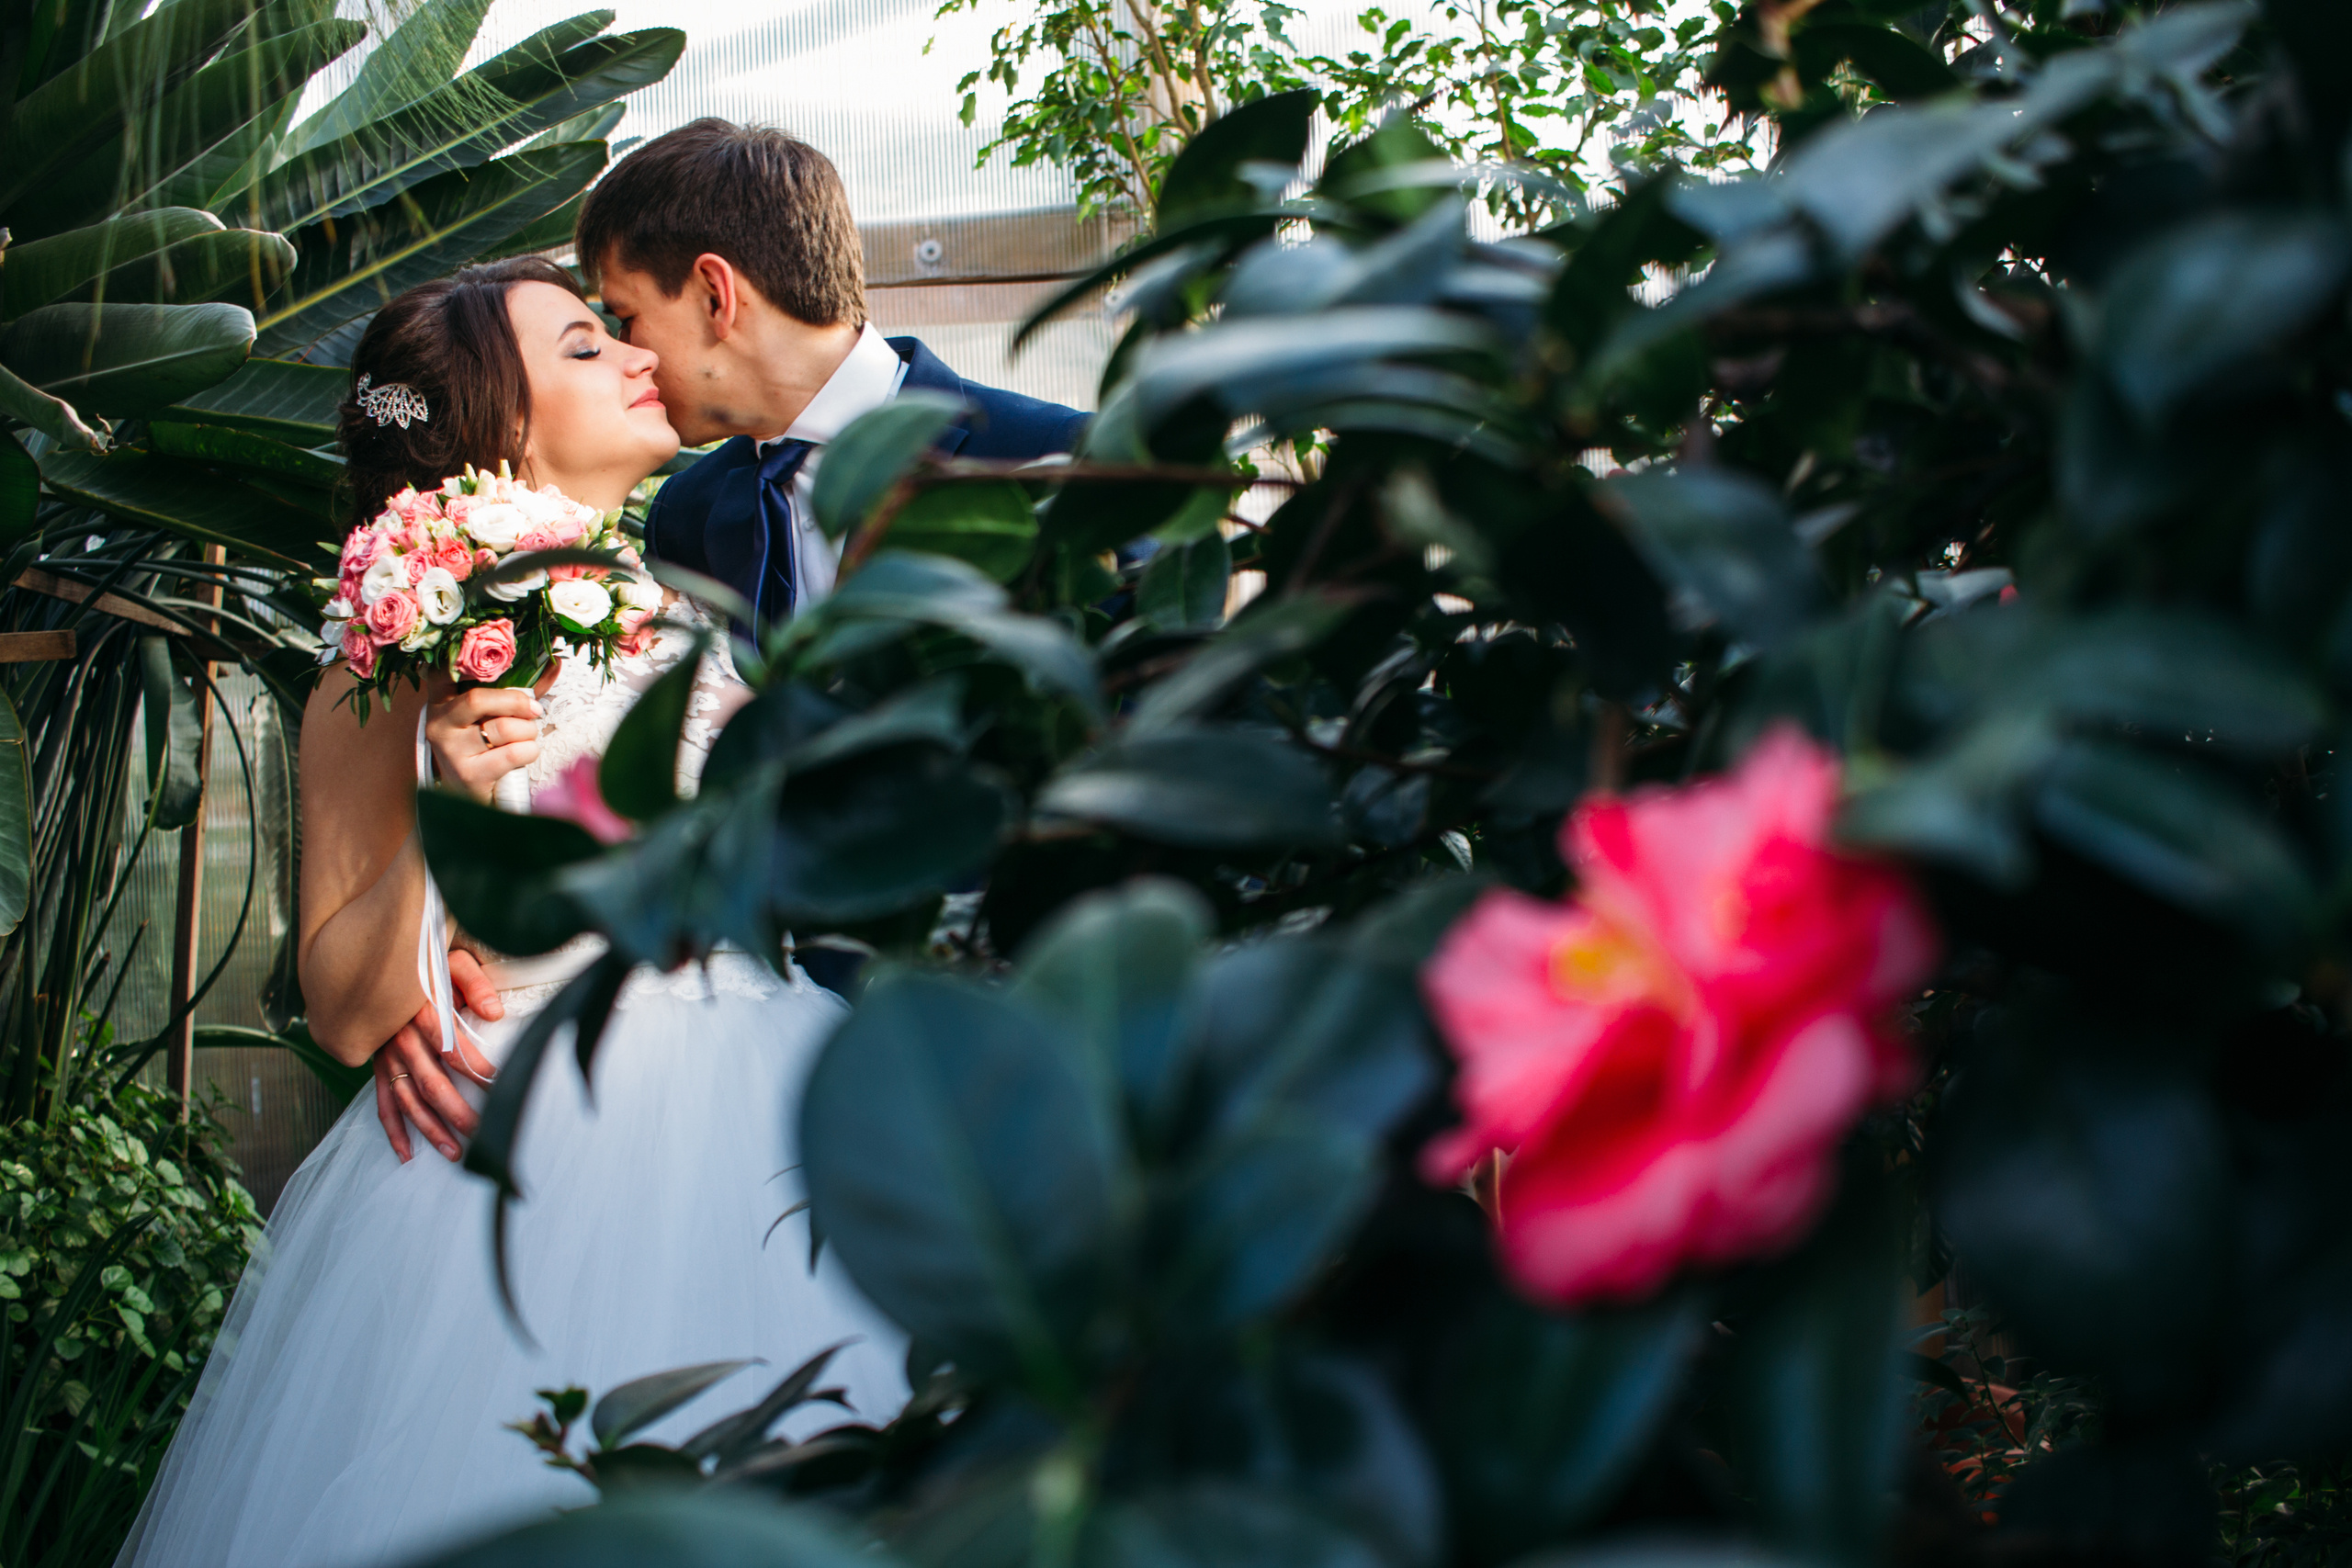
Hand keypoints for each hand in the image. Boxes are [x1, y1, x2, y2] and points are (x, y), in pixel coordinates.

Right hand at [374, 947, 504, 1162]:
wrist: (381, 967)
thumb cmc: (425, 966)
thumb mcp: (452, 962)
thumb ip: (474, 983)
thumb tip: (494, 1011)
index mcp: (422, 1013)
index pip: (452, 1049)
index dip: (476, 1070)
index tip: (499, 1087)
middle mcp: (401, 1039)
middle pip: (431, 1083)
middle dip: (458, 1112)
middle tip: (483, 1132)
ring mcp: (386, 1056)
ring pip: (408, 1100)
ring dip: (430, 1129)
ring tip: (453, 1152)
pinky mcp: (378, 1067)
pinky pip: (382, 1103)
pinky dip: (393, 1130)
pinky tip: (407, 1153)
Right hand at [423, 674, 548, 802]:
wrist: (471, 797)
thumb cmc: (488, 745)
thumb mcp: (495, 713)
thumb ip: (522, 686)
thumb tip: (556, 661)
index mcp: (441, 700)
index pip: (446, 671)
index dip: (472, 664)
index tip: (500, 665)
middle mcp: (439, 722)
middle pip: (480, 698)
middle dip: (517, 703)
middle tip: (534, 711)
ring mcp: (450, 750)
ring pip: (503, 727)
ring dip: (528, 732)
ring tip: (525, 738)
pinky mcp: (468, 774)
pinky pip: (513, 753)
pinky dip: (529, 751)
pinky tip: (524, 755)